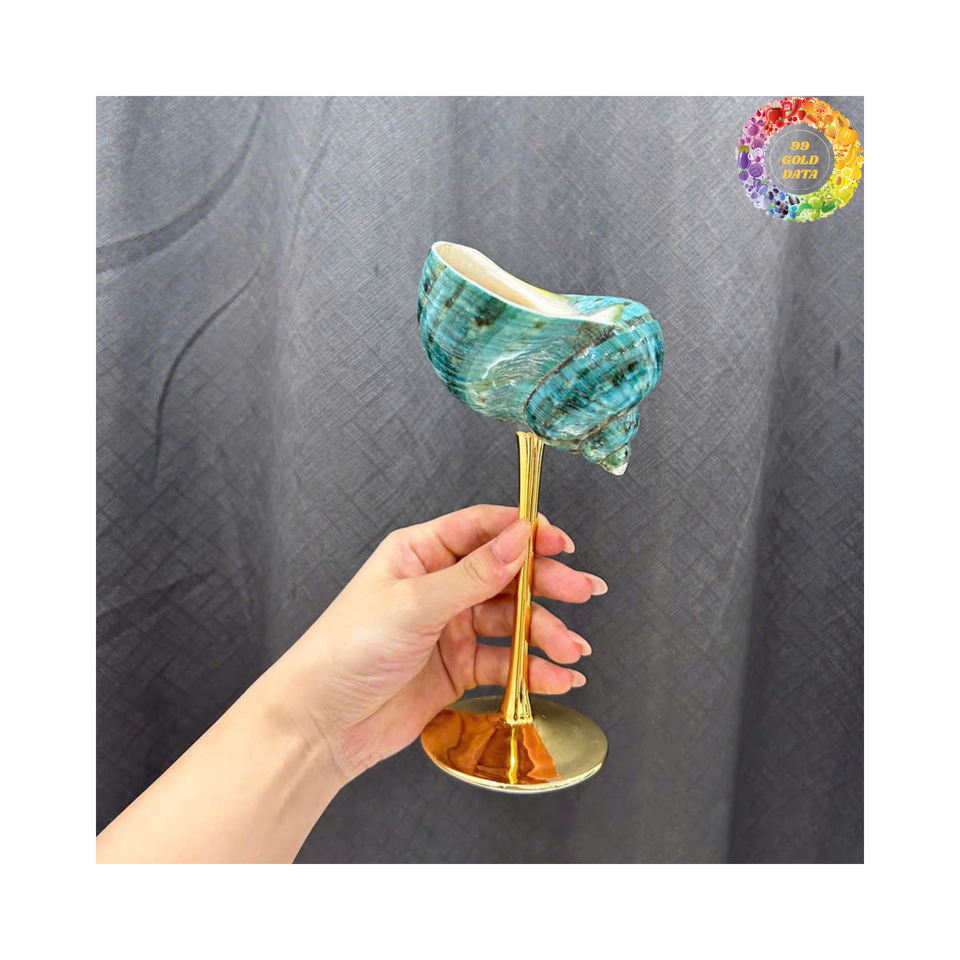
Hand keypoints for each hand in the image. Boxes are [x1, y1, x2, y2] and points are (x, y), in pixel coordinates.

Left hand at [279, 504, 607, 781]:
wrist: (321, 724)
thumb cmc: (347, 650)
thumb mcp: (414, 604)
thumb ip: (474, 574)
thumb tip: (519, 537)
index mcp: (420, 553)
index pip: (481, 529)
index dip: (524, 532)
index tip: (561, 542)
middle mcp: (438, 585)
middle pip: (506, 575)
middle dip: (547, 584)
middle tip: (584, 592)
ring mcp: (450, 627)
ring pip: (511, 621)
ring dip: (546, 634)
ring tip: (573, 651)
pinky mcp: (457, 667)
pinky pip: (505, 662)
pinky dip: (533, 670)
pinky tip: (558, 678)